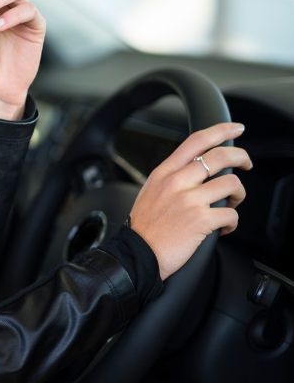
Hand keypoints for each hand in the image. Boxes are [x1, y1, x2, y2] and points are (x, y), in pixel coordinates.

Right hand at [129, 122, 250, 279]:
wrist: (136, 254)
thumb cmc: (144, 227)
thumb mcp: (150, 191)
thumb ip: (172, 178)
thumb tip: (197, 171)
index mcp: (164, 173)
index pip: (196, 141)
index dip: (221, 130)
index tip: (235, 128)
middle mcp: (176, 182)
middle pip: (220, 156)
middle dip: (241, 157)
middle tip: (247, 164)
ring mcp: (189, 200)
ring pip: (232, 184)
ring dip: (239, 195)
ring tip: (230, 205)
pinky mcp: (200, 220)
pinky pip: (231, 214)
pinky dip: (232, 223)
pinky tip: (222, 229)